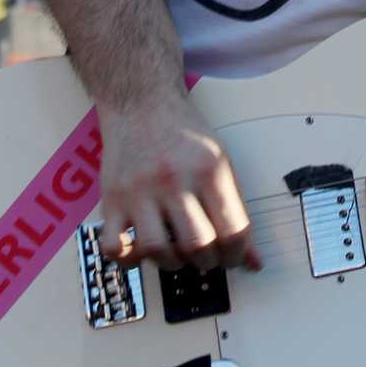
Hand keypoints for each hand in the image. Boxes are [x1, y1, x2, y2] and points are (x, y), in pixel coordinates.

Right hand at [97, 91, 261, 272]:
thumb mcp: (220, 162)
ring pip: (157, 250)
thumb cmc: (183, 134)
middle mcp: (176, 180)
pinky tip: (140, 251)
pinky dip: (128, 259)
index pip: (233, 230)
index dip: (237, 255)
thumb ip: (236, 211)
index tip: (232, 258)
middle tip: (206, 258)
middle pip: (197, 244)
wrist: (141, 103)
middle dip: (207, 262)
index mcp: (210, 171)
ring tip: (176, 254)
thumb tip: (253, 259)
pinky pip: (114, 246)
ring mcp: (141, 191)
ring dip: (171, 263)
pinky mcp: (113, 199)